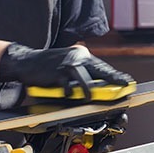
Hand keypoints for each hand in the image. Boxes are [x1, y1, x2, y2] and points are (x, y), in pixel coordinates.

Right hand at [0, 44, 134, 91]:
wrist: (27, 61)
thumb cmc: (48, 65)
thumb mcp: (68, 64)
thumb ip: (82, 71)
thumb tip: (98, 85)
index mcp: (81, 54)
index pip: (103, 66)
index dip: (115, 75)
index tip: (126, 81)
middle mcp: (78, 56)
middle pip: (101, 70)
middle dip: (114, 80)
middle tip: (125, 86)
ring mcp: (68, 64)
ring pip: (86, 80)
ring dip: (91, 92)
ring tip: (94, 98)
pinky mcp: (58, 74)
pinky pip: (69, 87)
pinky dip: (70, 94)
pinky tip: (69, 96)